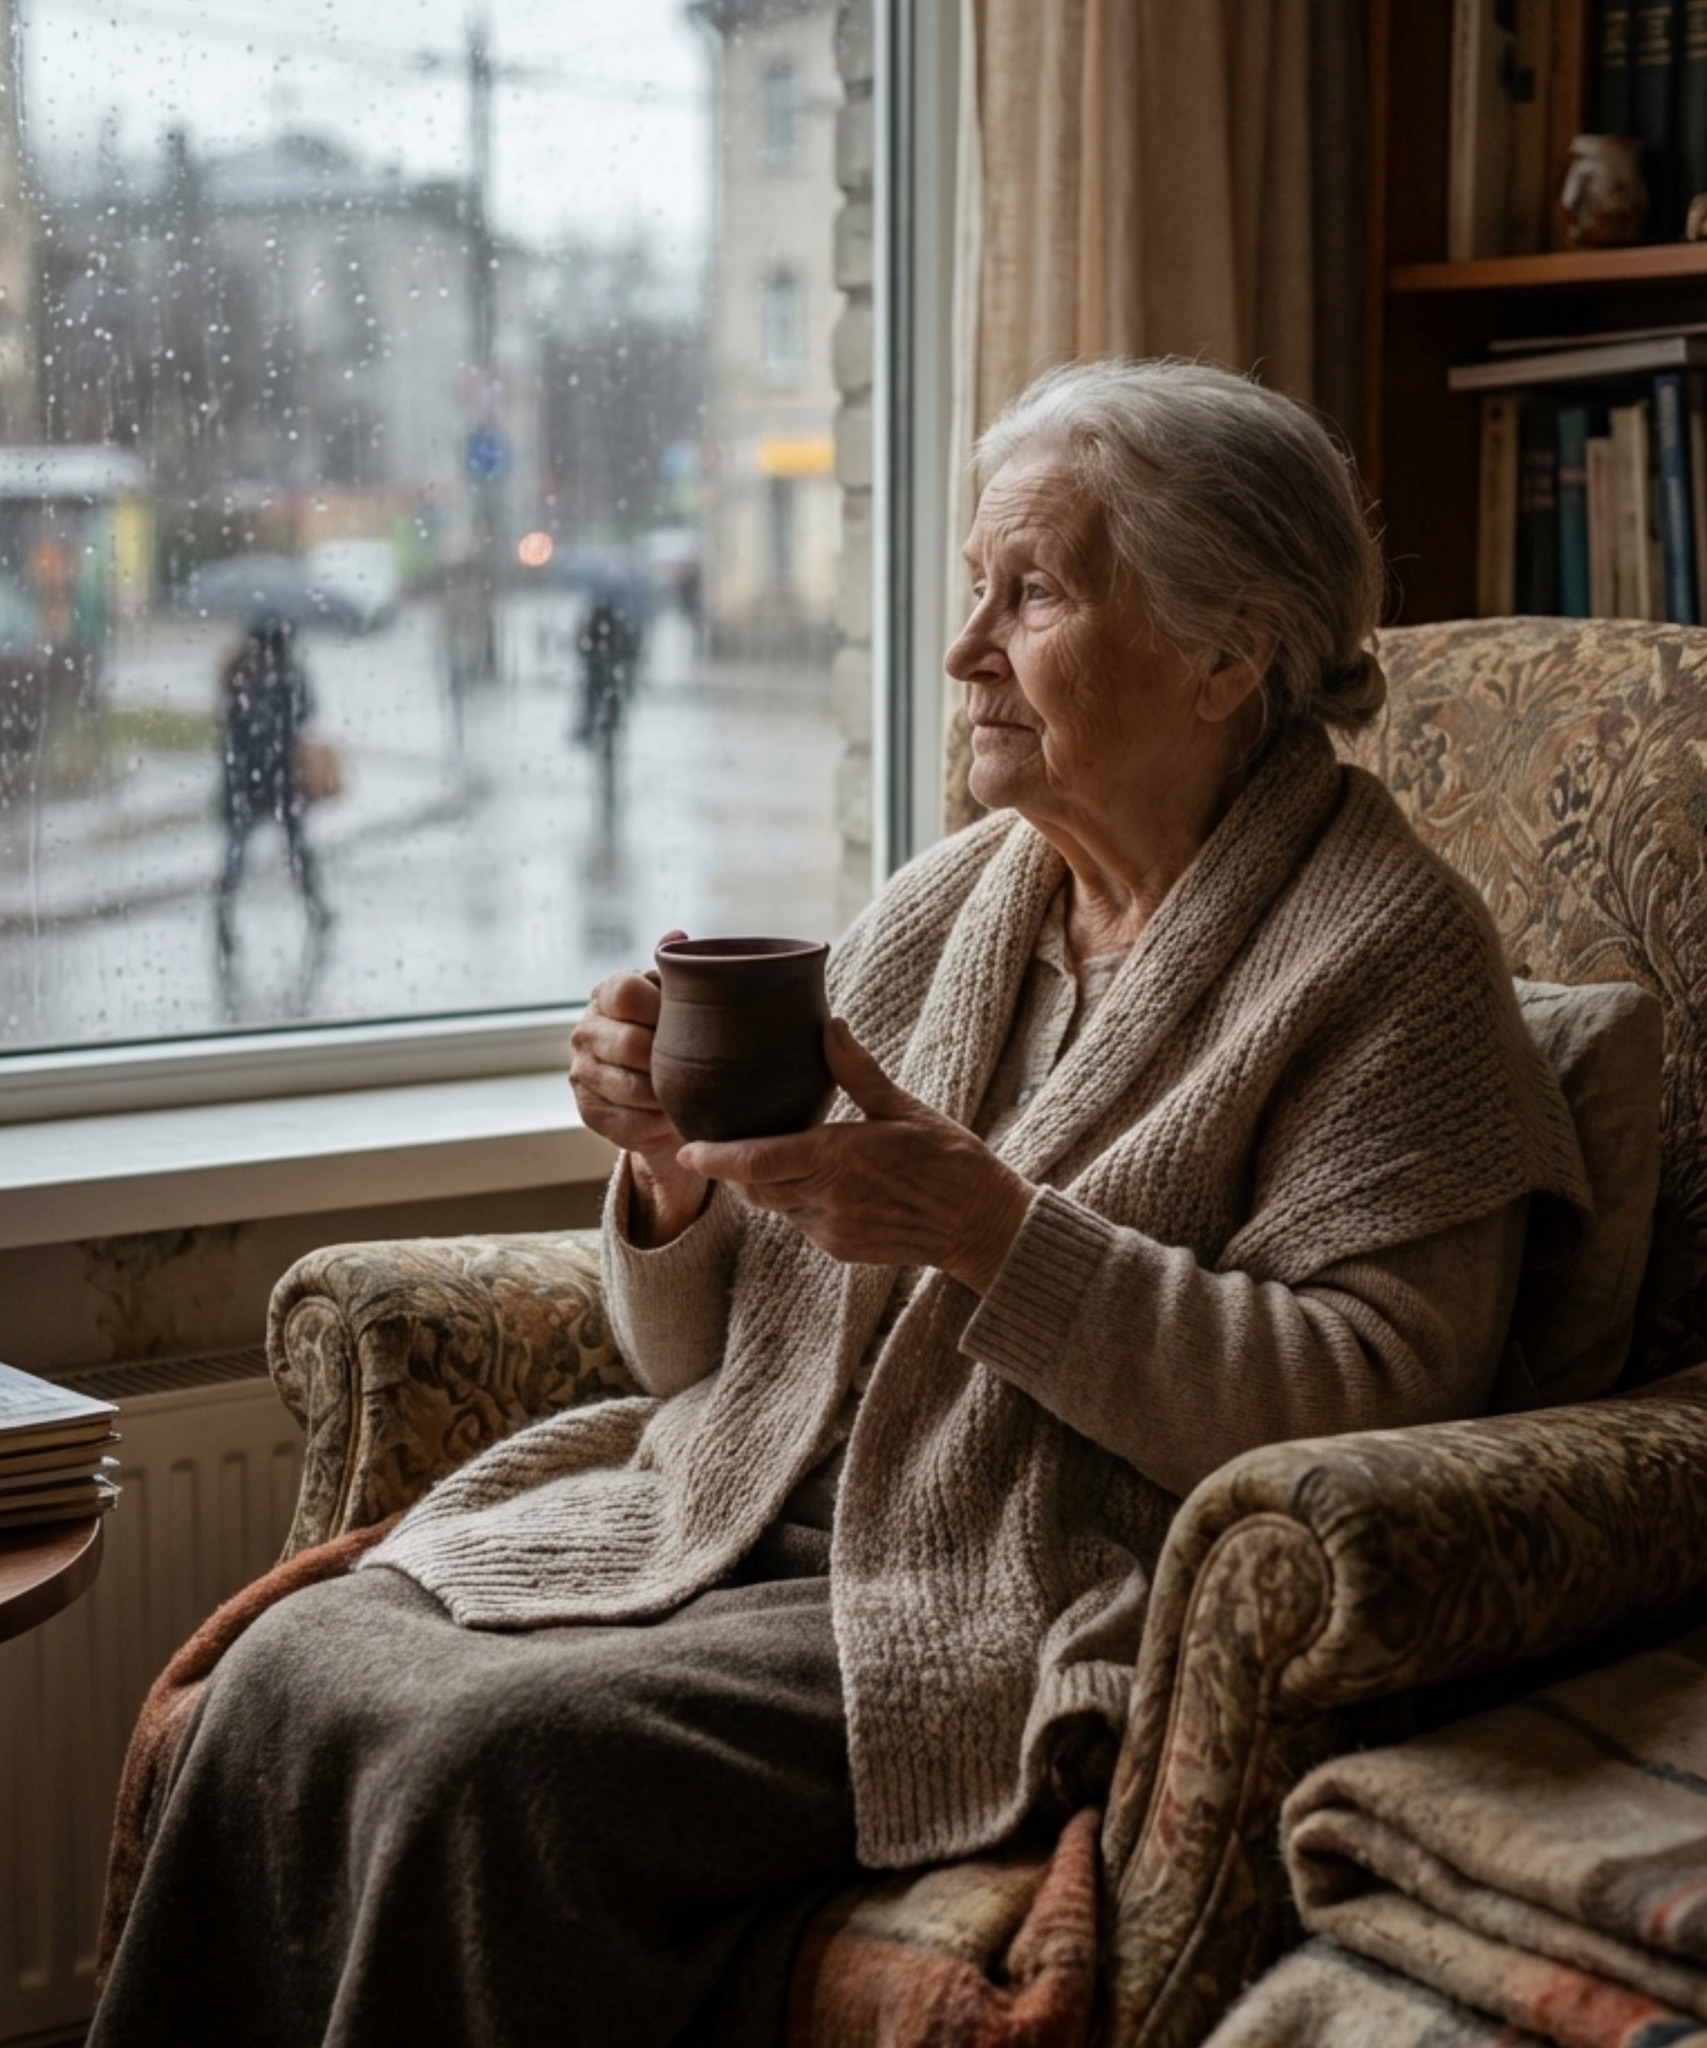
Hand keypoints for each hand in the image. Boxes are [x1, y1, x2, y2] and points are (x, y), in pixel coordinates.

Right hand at [568, 931, 708, 1244]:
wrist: (656, 1084)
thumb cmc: (671, 1030)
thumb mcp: (675, 998)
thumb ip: (677, 969)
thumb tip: (677, 935)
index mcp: (606, 994)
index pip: (626, 993)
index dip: (660, 1008)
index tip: (686, 1021)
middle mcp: (585, 1032)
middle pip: (630, 1045)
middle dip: (668, 1058)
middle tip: (700, 1065)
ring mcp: (582, 1074)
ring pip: (631, 1089)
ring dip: (667, 1095)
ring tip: (696, 1095)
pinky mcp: (588, 1113)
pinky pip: (628, 1124)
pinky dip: (659, 1125)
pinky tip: (677, 1118)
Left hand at [677, 1019, 1033, 1290]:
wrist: (982, 1226)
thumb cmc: (950, 1160)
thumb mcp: (905, 1108)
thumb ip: (858, 1071)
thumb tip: (828, 1024)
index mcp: (839, 1159)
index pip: (759, 1162)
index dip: (717, 1159)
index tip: (686, 1149)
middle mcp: (828, 1200)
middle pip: (756, 1187)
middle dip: (733, 1168)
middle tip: (713, 1141)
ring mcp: (832, 1230)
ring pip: (776, 1206)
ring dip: (764, 1184)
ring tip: (760, 1154)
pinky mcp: (840, 1249)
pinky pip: (800, 1223)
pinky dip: (794, 1200)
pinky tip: (809, 1179)